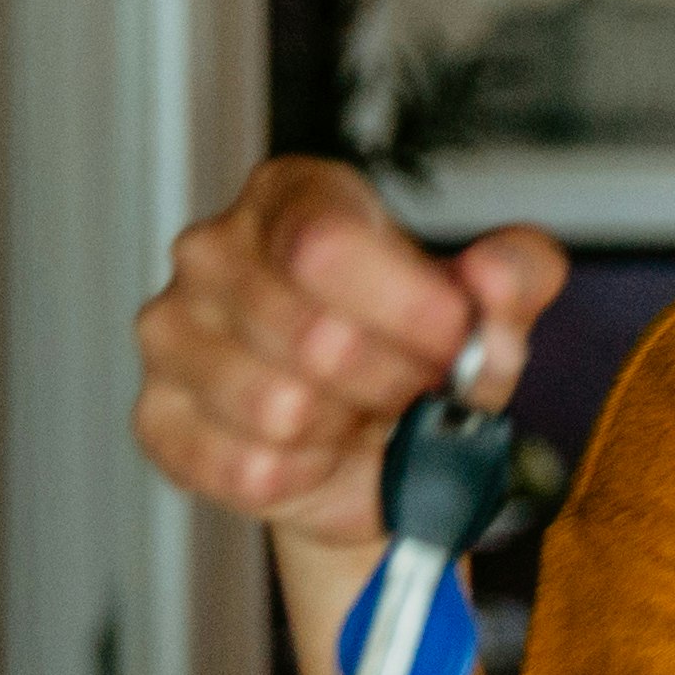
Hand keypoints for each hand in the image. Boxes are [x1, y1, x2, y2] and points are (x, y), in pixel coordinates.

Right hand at [134, 155, 564, 538]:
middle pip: (313, 334)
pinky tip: (317, 452)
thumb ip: (516, 276)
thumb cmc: (415, 354)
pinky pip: (243, 468)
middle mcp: (215, 252)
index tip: (451, 341)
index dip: (406, 308)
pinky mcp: (158, 416)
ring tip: (362, 417)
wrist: (370, 445)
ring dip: (347, 432)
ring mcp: (172, 333)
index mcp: (294, 196)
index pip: (325, 243)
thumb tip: (497, 275)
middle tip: (415, 389)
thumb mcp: (490, 309)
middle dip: (392, 381)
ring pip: (278, 409)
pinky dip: (304, 478)